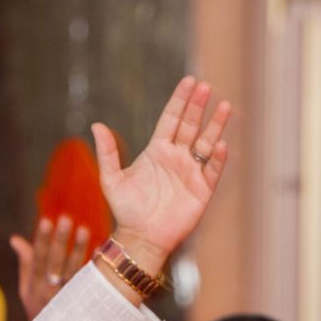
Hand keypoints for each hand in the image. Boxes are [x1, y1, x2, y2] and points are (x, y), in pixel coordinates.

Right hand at [11, 216, 90, 320]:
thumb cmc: (41, 311)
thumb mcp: (27, 290)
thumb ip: (26, 262)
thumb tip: (15, 238)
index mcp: (33, 287)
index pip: (36, 260)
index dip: (40, 240)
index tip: (45, 220)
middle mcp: (49, 294)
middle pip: (53, 264)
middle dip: (58, 241)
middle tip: (65, 218)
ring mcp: (67, 300)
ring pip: (73, 272)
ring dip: (78, 250)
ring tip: (84, 229)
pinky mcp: (83, 305)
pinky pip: (90, 284)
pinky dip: (95, 268)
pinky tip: (100, 251)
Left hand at [93, 75, 230, 277]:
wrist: (140, 238)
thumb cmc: (126, 210)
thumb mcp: (111, 179)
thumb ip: (107, 152)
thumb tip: (96, 125)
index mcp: (157, 150)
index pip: (171, 119)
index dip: (180, 100)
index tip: (189, 81)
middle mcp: (176, 157)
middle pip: (190, 125)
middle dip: (198, 106)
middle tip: (205, 86)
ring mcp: (191, 172)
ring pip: (206, 142)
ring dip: (215, 125)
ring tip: (224, 105)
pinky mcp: (202, 190)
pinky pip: (212, 170)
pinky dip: (217, 158)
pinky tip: (221, 143)